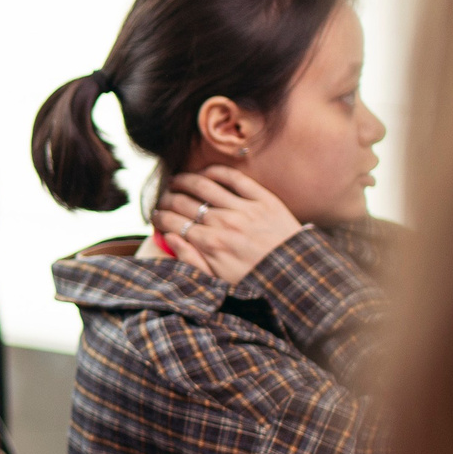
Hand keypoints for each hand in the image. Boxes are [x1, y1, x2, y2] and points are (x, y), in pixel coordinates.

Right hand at [153, 166, 303, 286]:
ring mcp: (244, 209)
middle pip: (184, 202)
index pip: (173, 222)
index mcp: (210, 245)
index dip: (158, 216)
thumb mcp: (218, 281)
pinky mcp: (263, 199)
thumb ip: (190, 260)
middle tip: (163, 199)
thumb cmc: (256, 282)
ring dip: (185, 179)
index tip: (154, 216)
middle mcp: (224, 223)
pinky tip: (205, 172)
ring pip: (205, 185)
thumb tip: (168, 238)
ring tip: (177, 180)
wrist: (298, 277)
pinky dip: (216, 171)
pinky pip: (235, 178)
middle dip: (166, 198)